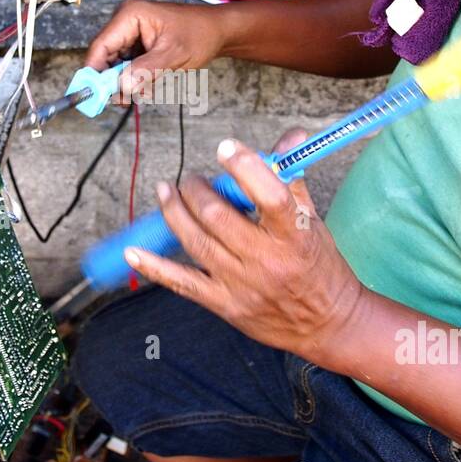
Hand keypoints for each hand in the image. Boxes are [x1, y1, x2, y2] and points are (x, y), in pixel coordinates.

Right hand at [84, 0, 226, 97]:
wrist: (218, 31)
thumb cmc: (200, 35)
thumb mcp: (174, 55)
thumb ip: (146, 71)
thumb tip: (121, 86)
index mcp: (130, 15)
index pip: (100, 47)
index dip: (93, 73)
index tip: (92, 97)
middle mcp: (125, 21)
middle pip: (104, 57)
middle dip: (112, 81)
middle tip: (125, 100)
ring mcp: (129, 32)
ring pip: (114, 65)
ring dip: (126, 82)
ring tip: (145, 91)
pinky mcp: (136, 42)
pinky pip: (126, 65)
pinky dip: (134, 79)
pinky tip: (148, 85)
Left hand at [123, 129, 369, 368]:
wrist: (328, 324)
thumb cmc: (319, 266)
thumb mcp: (313, 220)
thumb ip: (293, 178)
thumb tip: (290, 137)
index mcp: (294, 235)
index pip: (270, 195)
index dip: (244, 168)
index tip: (226, 148)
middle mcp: (267, 260)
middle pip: (219, 216)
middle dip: (197, 190)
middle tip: (192, 180)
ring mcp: (242, 284)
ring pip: (197, 241)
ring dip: (174, 212)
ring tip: (166, 192)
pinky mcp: (225, 304)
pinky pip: (183, 282)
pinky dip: (155, 266)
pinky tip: (133, 251)